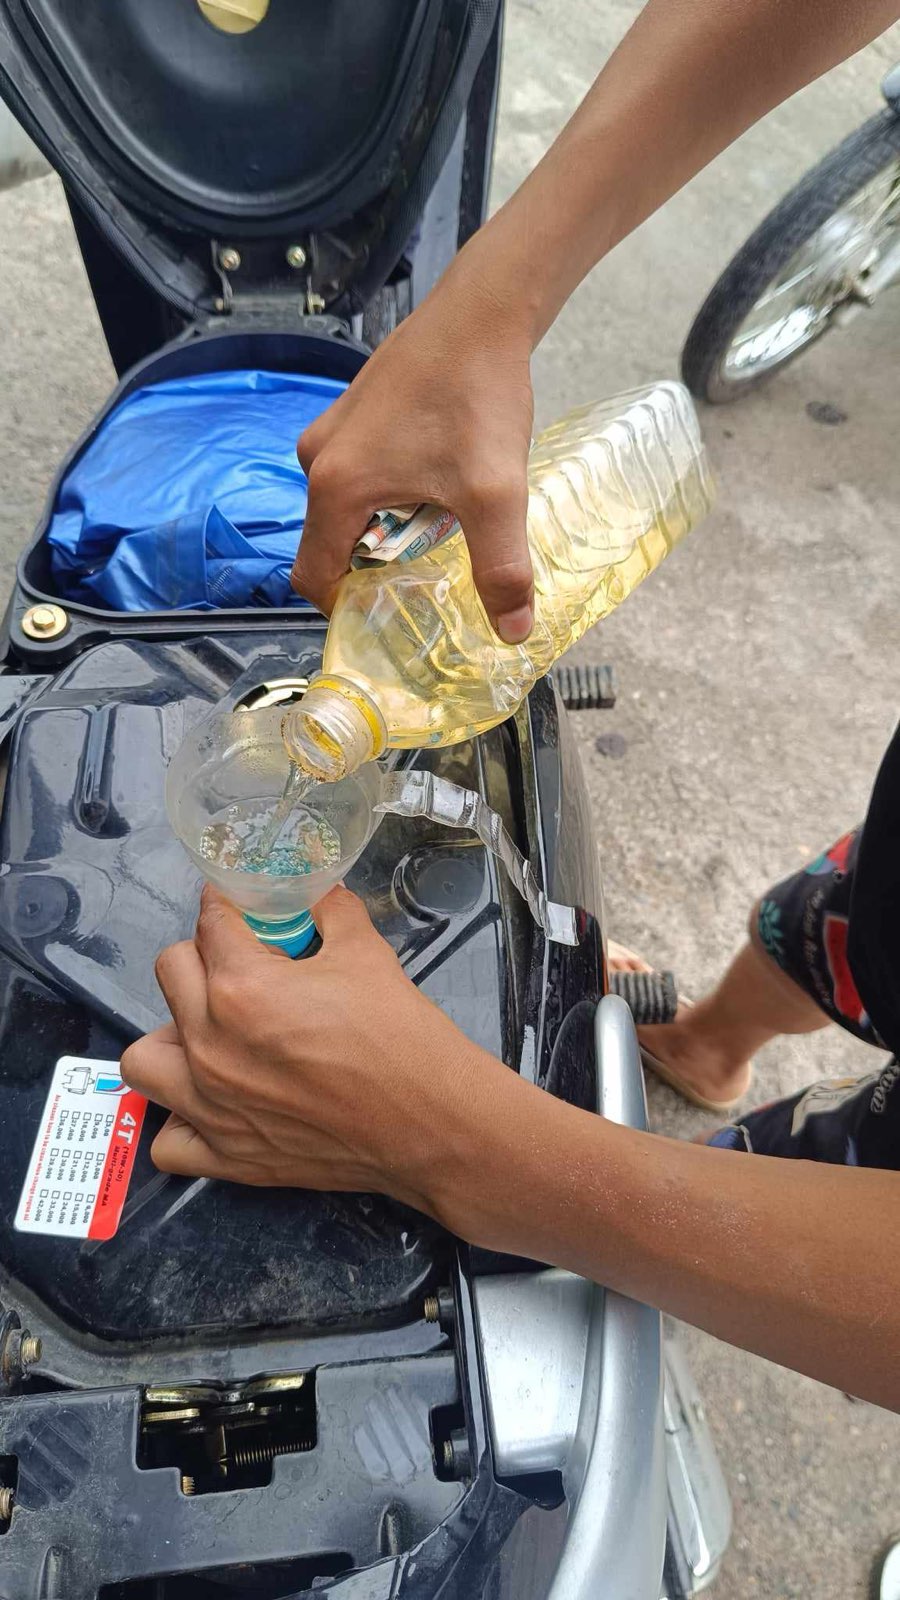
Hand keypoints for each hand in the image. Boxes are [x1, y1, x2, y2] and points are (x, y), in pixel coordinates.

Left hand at [121, 884, 516, 1218]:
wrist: (432, 1122)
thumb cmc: (402, 1037)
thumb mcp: (367, 952)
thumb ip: (329, 912)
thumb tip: (314, 890)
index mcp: (242, 987)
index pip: (210, 922)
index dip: (228, 906)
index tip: (239, 909)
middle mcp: (210, 1043)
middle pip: (170, 972)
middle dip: (203, 957)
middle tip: (241, 965)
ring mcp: (210, 1105)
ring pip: (145, 1057)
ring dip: (172, 1035)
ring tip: (212, 1033)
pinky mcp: (225, 1155)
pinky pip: (166, 1139)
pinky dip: (181, 1120)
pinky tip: (214, 1102)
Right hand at [291, 243, 535, 643]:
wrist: (482, 311)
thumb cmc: (477, 396)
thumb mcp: (494, 494)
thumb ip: (501, 569)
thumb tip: (513, 634)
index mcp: (334, 486)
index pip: (313, 577)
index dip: (346, 607)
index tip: (389, 616)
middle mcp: (318, 458)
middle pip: (332, 543)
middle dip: (375, 566)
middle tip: (428, 576)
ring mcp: (332, 429)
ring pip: (348, 507)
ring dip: (387, 526)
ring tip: (441, 526)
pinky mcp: (354, 410)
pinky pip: (359, 472)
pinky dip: (390, 491)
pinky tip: (438, 482)